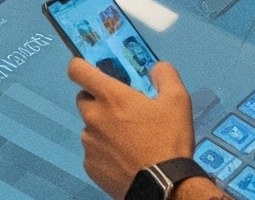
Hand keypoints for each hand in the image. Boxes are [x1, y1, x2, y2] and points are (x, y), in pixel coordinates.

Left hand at [68, 58, 203, 199]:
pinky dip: (104, 153)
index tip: (95, 73)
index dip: (82, 67)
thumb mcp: (177, 100)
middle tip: (122, 112)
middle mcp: (93, 117)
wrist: (165, 188)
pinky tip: (124, 159)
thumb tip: (155, 68)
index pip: (77, 69)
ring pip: (89, 128)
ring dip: (103, 128)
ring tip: (128, 141)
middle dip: (99, 101)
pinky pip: (93, 152)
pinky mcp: (90, 167)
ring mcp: (89, 144)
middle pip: (84, 99)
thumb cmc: (168, 141)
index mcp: (110, 96)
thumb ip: (164, 74)